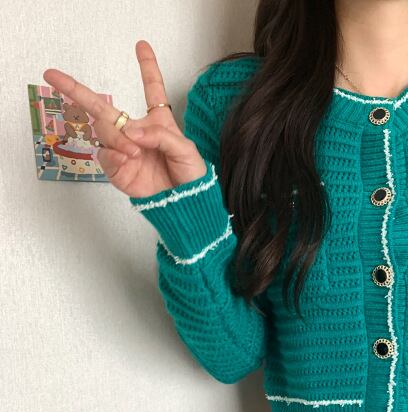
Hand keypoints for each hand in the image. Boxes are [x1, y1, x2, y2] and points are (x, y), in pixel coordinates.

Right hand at [43, 40, 206, 198]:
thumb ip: (160, 136)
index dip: (147, 67)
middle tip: (53, 76)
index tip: (141, 46)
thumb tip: (131, 131)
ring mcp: (124, 150)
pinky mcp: (118, 169)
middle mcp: (137, 133)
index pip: (152, 91)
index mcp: (159, 123)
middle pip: (103, 108)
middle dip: (76, 90)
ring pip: (103, 131)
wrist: (186, 205)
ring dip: (115, 137)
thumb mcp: (185, 151)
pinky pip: (105, 156)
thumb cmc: (191, 177)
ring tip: (133, 151)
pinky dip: (114, 155)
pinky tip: (127, 159)